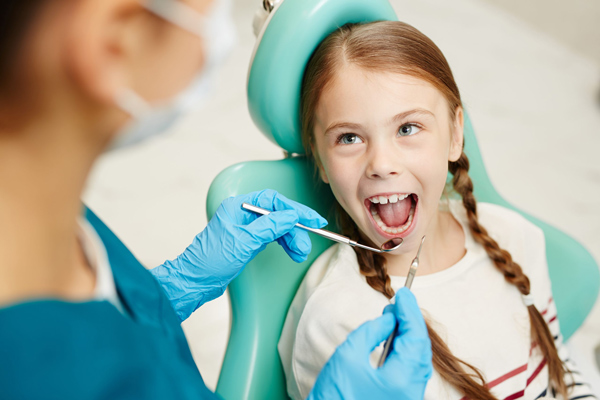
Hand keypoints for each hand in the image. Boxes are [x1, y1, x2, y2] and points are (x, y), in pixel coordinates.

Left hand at [151, 189, 326, 320]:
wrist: (195, 281)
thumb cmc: (210, 261)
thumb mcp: (243, 242)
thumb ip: (268, 227)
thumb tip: (290, 216)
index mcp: (238, 206)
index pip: (273, 200)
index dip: (295, 209)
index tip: (312, 219)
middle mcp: (243, 214)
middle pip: (278, 214)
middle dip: (295, 229)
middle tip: (306, 243)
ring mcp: (246, 228)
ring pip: (277, 227)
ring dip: (292, 239)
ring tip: (301, 252)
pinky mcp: (249, 241)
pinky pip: (273, 238)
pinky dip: (284, 244)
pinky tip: (293, 251)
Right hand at [308, 288, 431, 399]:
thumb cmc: (333, 396)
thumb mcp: (348, 356)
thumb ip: (371, 332)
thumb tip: (389, 320)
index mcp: (402, 381)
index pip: (414, 337)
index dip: (410, 312)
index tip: (403, 293)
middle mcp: (411, 392)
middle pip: (421, 350)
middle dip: (412, 323)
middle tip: (399, 303)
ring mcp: (408, 399)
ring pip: (418, 362)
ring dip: (409, 337)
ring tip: (395, 317)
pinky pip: (410, 373)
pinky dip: (405, 352)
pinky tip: (394, 340)